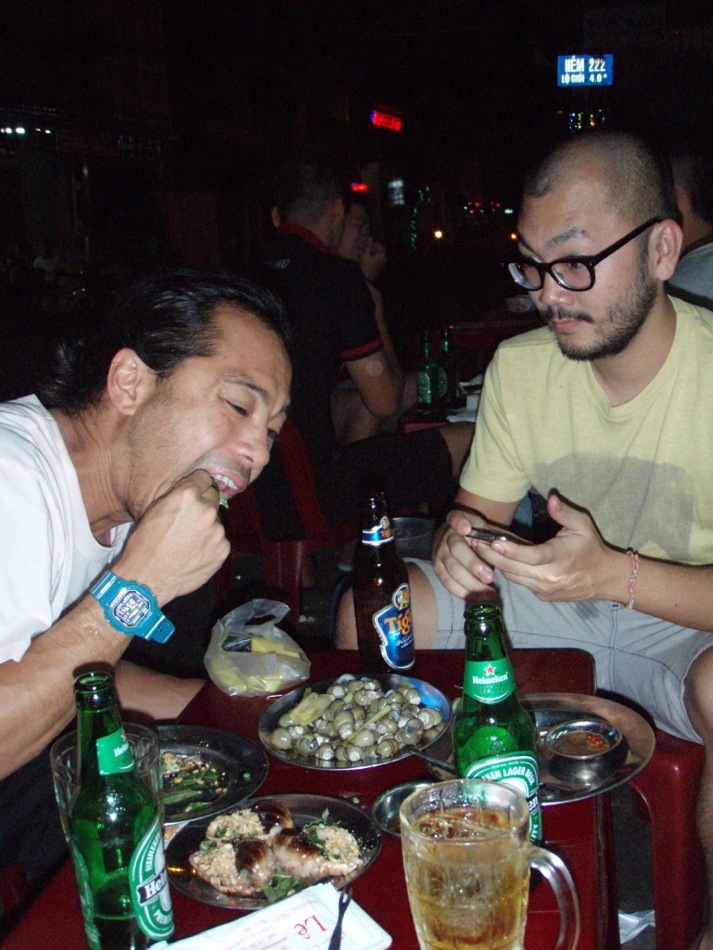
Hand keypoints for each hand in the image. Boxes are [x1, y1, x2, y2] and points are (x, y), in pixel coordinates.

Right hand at [114, 469, 229, 604]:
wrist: (147, 579)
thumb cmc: (144, 545)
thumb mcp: (154, 510)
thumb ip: (177, 496)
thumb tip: (192, 490)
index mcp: (187, 496)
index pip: (203, 477)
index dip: (196, 485)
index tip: (193, 493)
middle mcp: (206, 510)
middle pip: (213, 497)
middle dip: (203, 505)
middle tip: (189, 520)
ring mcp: (218, 531)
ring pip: (216, 521)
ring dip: (207, 527)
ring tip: (188, 542)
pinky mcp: (223, 549)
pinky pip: (219, 541)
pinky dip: (210, 545)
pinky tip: (194, 553)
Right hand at [361, 240, 386, 283]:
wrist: (366, 280)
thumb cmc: (365, 267)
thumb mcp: (366, 255)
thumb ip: (368, 246)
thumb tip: (370, 237)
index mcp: (382, 255)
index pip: (379, 245)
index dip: (373, 244)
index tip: (366, 246)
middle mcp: (384, 259)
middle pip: (379, 250)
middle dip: (372, 248)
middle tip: (365, 250)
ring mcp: (382, 263)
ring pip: (377, 254)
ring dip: (371, 253)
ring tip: (365, 255)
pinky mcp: (379, 267)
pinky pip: (377, 259)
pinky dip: (372, 258)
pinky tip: (367, 260)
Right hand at [433, 509, 499, 598]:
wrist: (458, 537)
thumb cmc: (477, 534)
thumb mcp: (485, 527)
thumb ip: (494, 536)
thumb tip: (512, 549)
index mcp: (457, 519)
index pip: (456, 518)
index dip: (459, 523)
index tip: (466, 528)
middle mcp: (445, 535)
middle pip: (457, 549)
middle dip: (473, 565)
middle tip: (490, 577)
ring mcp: (438, 552)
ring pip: (451, 570)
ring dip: (470, 583)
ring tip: (488, 592)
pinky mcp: (437, 568)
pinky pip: (447, 582)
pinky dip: (462, 591)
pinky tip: (477, 597)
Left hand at [477, 494, 617, 601]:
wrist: (605, 578)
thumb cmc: (591, 547)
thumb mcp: (582, 524)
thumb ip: (564, 512)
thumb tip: (550, 497)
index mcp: (560, 558)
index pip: (531, 556)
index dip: (510, 551)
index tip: (492, 542)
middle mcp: (549, 578)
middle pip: (513, 568)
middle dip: (490, 555)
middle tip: (473, 541)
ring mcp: (544, 590)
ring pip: (512, 577)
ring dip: (496, 563)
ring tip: (479, 547)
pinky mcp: (541, 596)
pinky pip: (519, 583)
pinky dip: (509, 571)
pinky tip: (498, 559)